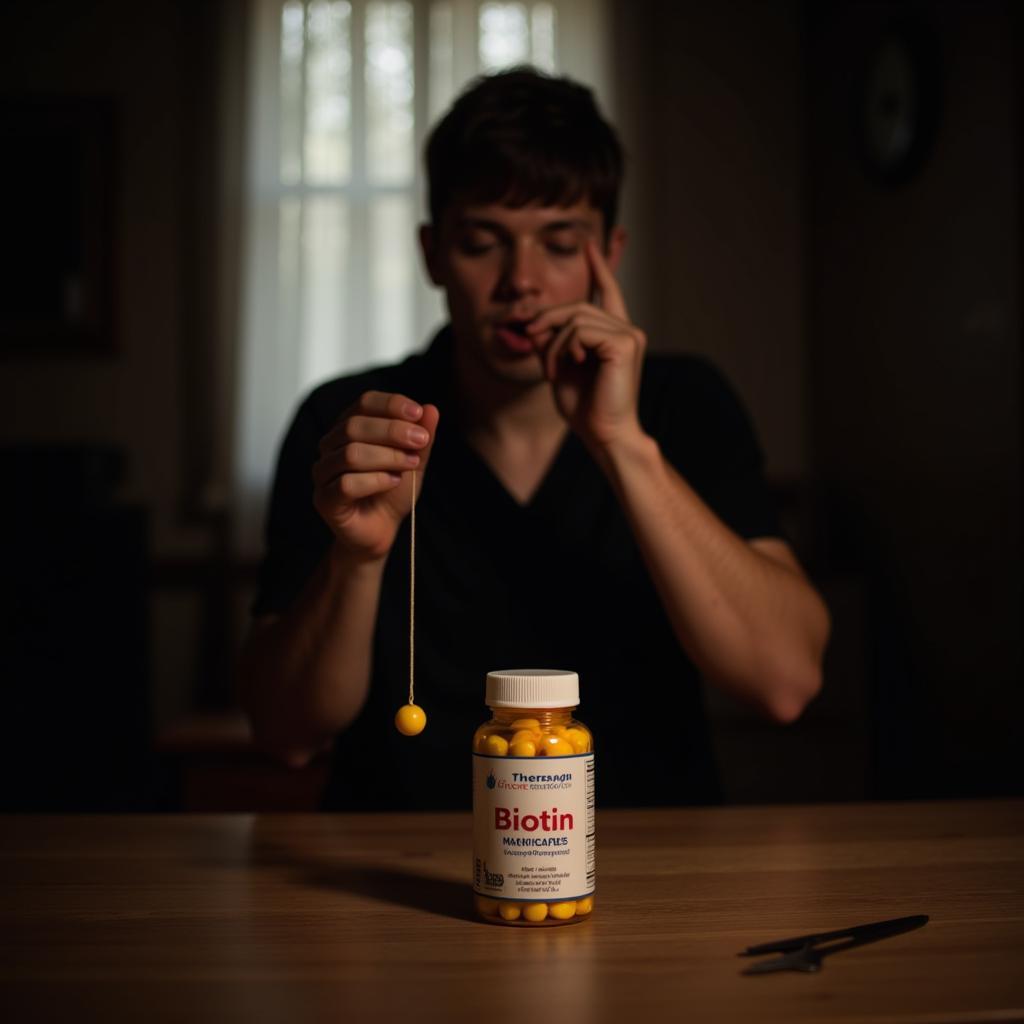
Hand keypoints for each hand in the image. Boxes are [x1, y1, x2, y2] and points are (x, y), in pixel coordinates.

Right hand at [312, 391, 439, 560]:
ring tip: (410, 465)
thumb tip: (431, 409)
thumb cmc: (393, 491)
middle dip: (392, 430)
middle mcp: (330, 445)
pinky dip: (376, 480)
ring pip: (350, 453)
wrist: (381, 530)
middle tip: (421, 440)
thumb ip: (421, 437)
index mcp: (349, 428)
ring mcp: (323, 472)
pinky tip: (393, 482)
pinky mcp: (324, 499)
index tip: (418, 413)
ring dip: (387, 456)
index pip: (364, 402)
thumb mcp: (414, 461)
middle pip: (354, 426)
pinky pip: (346, 484)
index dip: (391, 404)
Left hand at [526, 239, 645, 449]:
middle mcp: (627, 331)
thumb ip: (552, 342)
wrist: (604, 435)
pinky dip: (563, 348)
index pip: (608, 291)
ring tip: (552, 369)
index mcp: (615, 335)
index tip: (590, 243)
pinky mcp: (625, 344)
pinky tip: (566, 368)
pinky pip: (580, 331)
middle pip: (578, 305)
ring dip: (553, 342)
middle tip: (531, 340)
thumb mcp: (560, 368)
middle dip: (547, 320)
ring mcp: (629, 335)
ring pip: (576, 317)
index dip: (598, 266)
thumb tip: (534, 323)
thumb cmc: (586, 409)